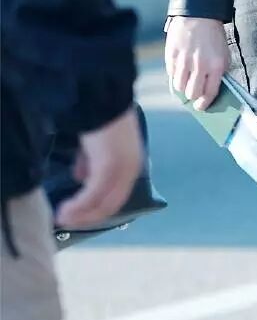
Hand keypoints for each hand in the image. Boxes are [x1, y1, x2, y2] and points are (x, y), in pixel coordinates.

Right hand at [54, 106, 142, 229]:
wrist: (102, 99)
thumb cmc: (98, 118)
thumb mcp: (97, 144)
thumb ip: (91, 161)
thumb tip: (80, 177)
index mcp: (132, 163)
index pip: (116, 196)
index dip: (96, 208)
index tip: (76, 213)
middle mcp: (131, 169)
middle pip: (111, 204)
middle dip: (87, 216)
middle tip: (65, 220)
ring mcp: (121, 169)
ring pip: (101, 204)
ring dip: (80, 214)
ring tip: (61, 217)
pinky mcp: (109, 167)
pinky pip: (92, 195)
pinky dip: (78, 206)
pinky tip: (64, 209)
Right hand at [164, 16, 228, 109]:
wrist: (199, 14)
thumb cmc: (213, 36)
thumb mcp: (223, 54)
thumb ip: (219, 72)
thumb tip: (211, 92)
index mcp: (216, 65)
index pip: (209, 93)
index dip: (205, 103)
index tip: (201, 106)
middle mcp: (200, 65)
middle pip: (192, 93)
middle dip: (193, 96)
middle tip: (193, 93)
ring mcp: (184, 61)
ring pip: (180, 87)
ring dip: (183, 86)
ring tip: (186, 79)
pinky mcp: (172, 55)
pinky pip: (171, 74)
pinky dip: (175, 75)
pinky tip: (180, 68)